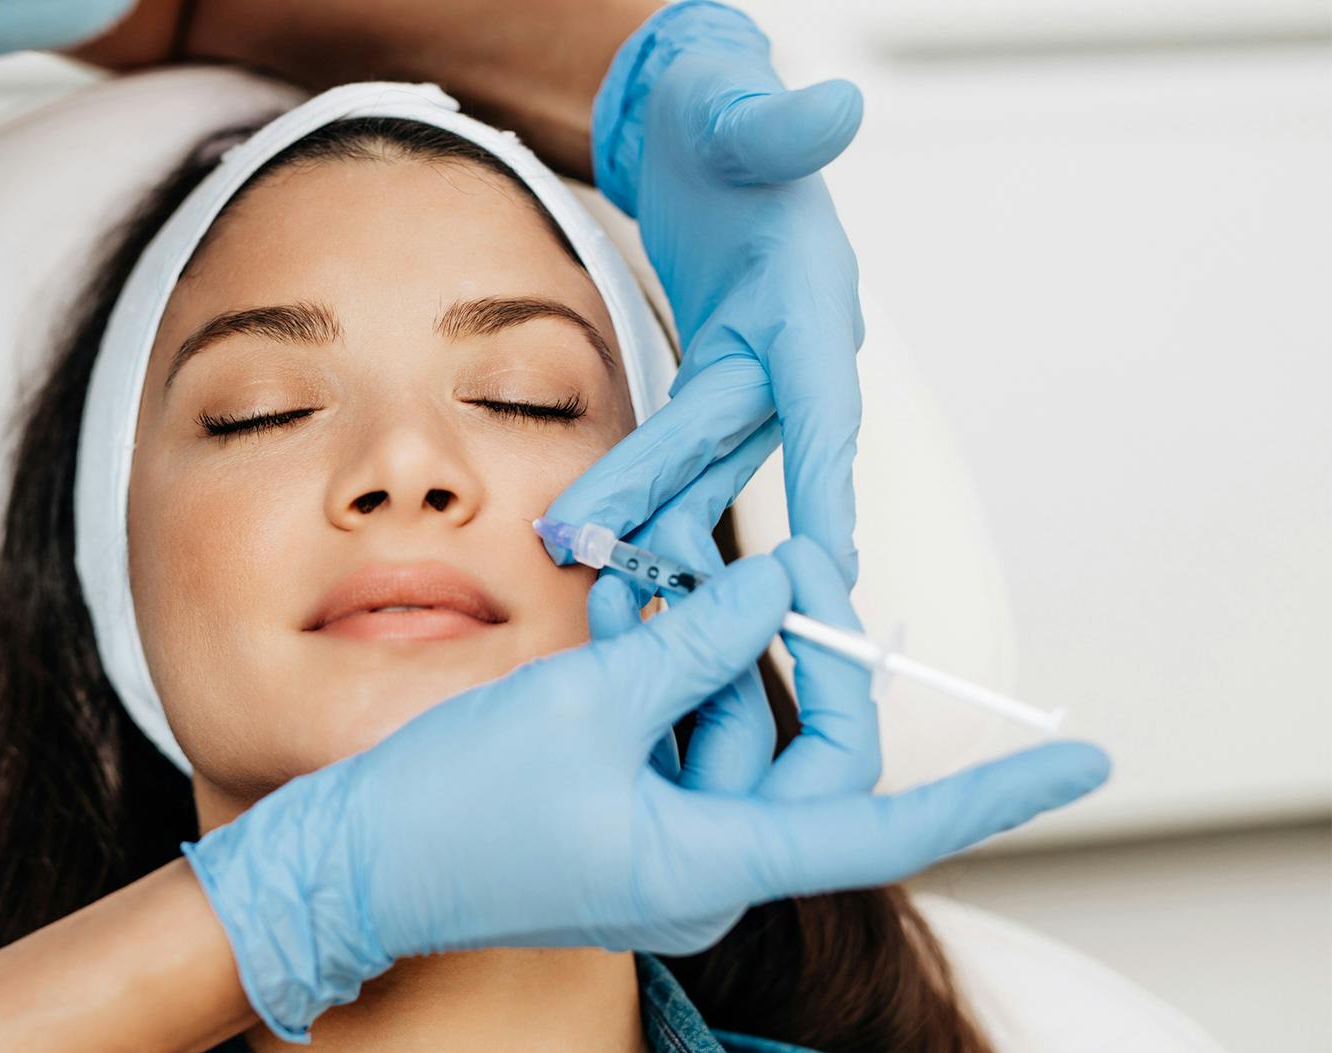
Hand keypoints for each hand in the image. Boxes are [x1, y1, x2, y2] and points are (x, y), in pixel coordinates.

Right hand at [184, 544, 1109, 1040]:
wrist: (352, 862)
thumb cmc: (458, 801)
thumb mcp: (591, 697)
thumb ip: (703, 640)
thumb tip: (782, 587)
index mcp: (716, 862)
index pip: (888, 823)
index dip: (994, 792)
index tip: (1086, 761)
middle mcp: (706, 870)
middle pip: (801, 754)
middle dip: (776, 656)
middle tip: (754, 564)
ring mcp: (663, 853)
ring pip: (731, 735)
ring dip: (697, 653)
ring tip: (636, 584)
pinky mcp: (624, 828)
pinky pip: (678, 745)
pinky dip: (660, 681)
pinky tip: (616, 621)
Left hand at [547, 2, 865, 584]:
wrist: (703, 131)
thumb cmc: (722, 119)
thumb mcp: (737, 110)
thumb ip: (776, 122)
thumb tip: (834, 107)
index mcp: (810, 296)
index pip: (825, 399)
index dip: (828, 482)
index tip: (829, 563)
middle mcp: (794, 349)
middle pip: (735, 443)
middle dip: (676, 507)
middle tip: (609, 559)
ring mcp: (758, 373)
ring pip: (708, 464)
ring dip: (657, 522)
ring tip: (592, 572)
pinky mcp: (720, 383)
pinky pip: (686, 455)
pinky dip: (652, 498)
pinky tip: (608, 546)